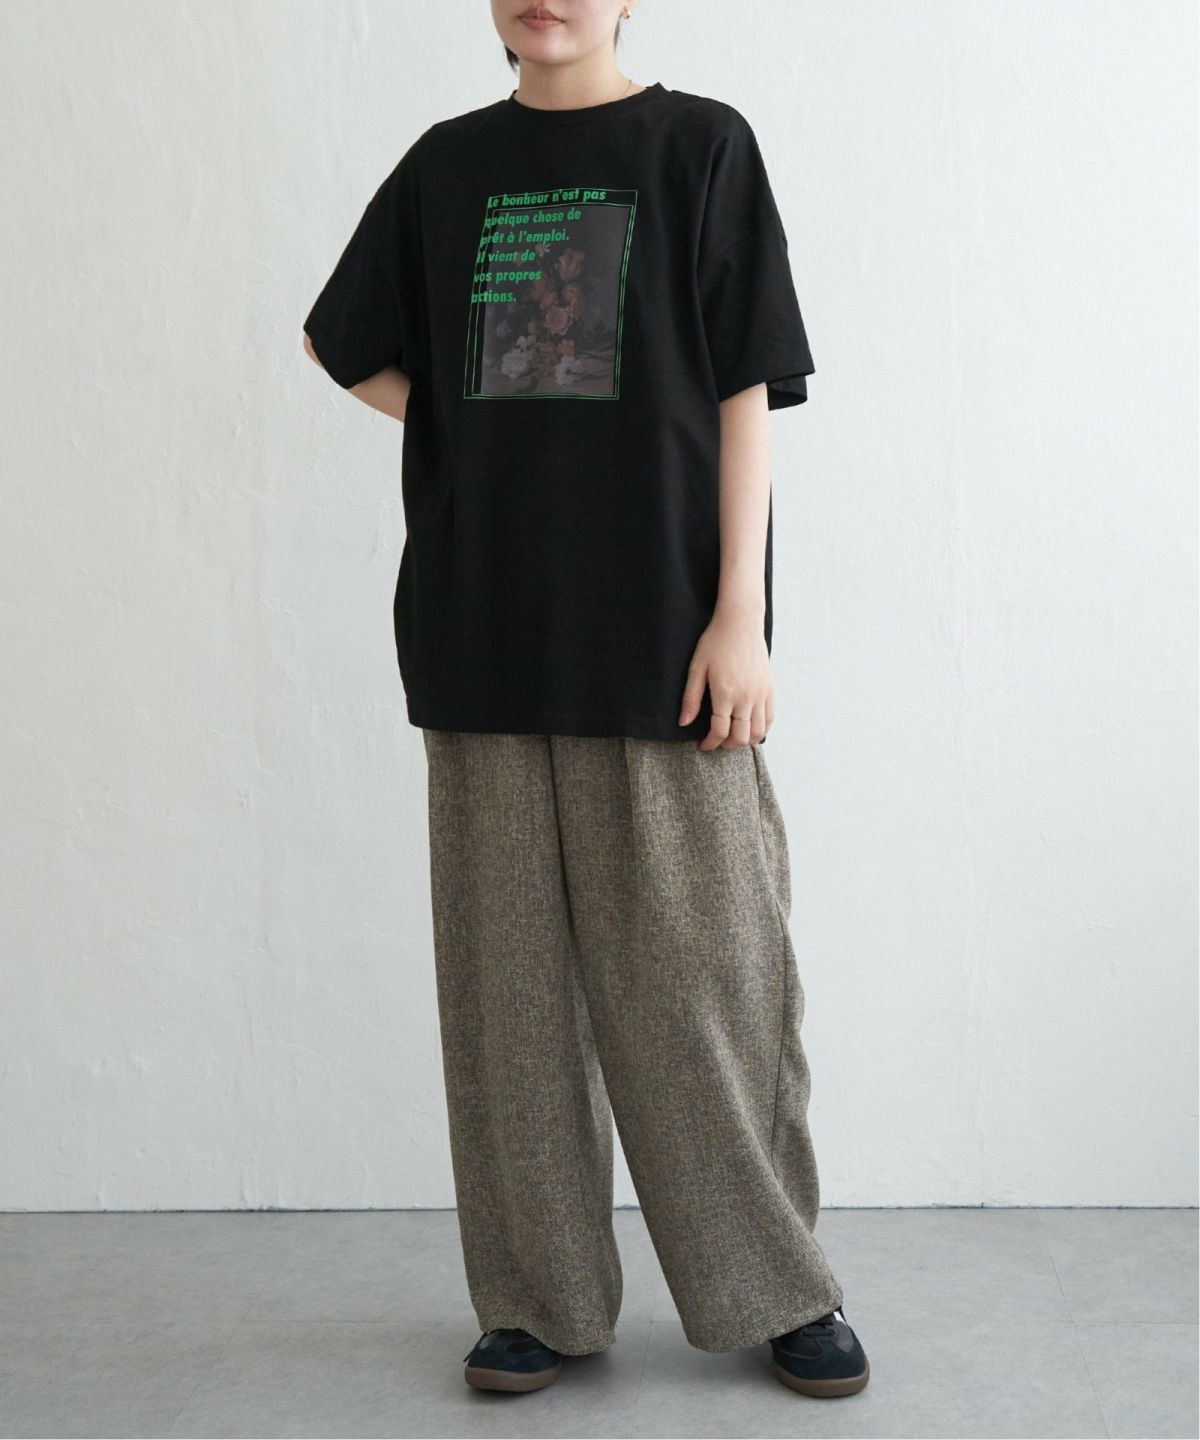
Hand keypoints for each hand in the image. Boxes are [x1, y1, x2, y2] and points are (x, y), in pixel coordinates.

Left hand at [678, 605, 774, 749]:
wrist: (740, 623)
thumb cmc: (715, 642)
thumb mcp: (697, 668)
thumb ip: (691, 699)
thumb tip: (684, 723)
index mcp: (725, 693)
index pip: (720, 730)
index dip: (710, 743)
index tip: (703, 745)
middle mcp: (746, 697)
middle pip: (740, 736)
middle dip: (727, 744)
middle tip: (717, 742)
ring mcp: (761, 694)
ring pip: (758, 732)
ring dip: (745, 741)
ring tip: (733, 737)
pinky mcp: (770, 689)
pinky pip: (770, 719)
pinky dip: (761, 730)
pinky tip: (750, 729)